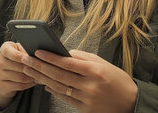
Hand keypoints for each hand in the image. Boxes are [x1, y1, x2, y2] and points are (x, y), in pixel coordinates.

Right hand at [0, 42, 36, 108]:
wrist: (2, 74)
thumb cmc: (15, 59)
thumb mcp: (19, 51)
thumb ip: (25, 51)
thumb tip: (37, 56)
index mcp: (4, 49)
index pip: (12, 53)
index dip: (22, 57)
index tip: (30, 58)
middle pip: (19, 66)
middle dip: (32, 68)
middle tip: (42, 69)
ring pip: (21, 77)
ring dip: (32, 77)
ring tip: (40, 75)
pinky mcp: (1, 85)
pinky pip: (19, 86)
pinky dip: (29, 84)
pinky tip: (34, 81)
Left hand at [21, 49, 137, 112]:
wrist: (131, 103)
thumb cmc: (117, 80)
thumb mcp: (103, 63)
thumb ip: (83, 57)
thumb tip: (63, 52)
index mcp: (95, 71)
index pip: (67, 62)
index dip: (50, 57)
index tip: (37, 51)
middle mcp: (90, 86)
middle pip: (59, 75)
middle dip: (40, 66)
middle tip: (26, 59)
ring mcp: (87, 99)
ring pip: (59, 87)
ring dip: (42, 78)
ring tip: (30, 70)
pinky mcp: (85, 110)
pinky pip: (65, 98)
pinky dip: (53, 90)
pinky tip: (44, 84)